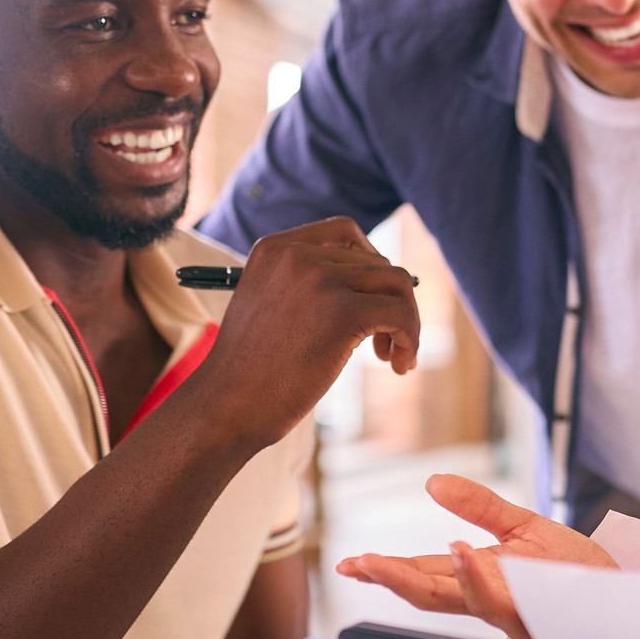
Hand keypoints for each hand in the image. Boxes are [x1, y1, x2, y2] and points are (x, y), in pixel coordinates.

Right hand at [188, 218, 419, 451]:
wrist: (229, 406)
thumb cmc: (254, 370)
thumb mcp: (273, 306)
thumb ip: (310, 284)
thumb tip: (382, 280)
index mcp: (276, 248)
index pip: (346, 232)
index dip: (372, 265)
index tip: (374, 302)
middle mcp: (298, 254)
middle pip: (379, 263)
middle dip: (391, 303)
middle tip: (383, 346)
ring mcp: (320, 279)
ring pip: (399, 284)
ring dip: (407, 321)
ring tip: (395, 357)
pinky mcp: (342, 312)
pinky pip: (401, 314)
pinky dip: (410, 339)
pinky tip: (399, 365)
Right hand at [337, 475, 614, 638]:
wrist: (624, 594)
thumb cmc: (576, 568)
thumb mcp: (523, 526)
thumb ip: (479, 505)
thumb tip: (432, 482)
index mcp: (482, 579)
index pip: (426, 578)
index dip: (387, 572)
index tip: (352, 564)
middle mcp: (493, 600)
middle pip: (433, 596)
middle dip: (393, 581)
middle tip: (359, 566)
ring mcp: (515, 611)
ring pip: (465, 602)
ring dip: (425, 579)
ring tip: (390, 565)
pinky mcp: (541, 615)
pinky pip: (505, 603)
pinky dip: (477, 580)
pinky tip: (459, 555)